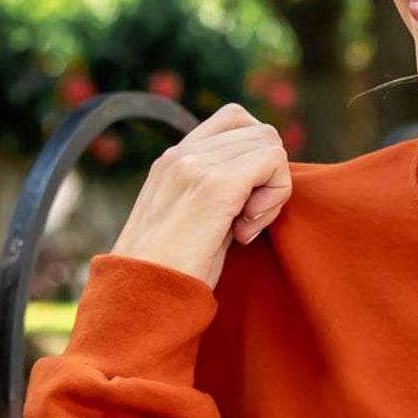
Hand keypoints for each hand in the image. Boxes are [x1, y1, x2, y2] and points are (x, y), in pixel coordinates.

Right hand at [108, 102, 291, 291]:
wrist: (141, 296)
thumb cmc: (170, 271)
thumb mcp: (192, 218)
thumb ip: (219, 191)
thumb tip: (260, 184)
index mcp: (174, 158)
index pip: (235, 120)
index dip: (254, 158)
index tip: (241, 203)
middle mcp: (182, 153)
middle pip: (260, 131)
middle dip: (267, 175)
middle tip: (247, 220)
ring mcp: (195, 164)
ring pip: (270, 143)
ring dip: (273, 187)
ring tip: (245, 226)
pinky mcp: (214, 186)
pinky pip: (273, 161)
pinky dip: (276, 195)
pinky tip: (247, 230)